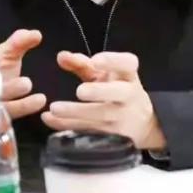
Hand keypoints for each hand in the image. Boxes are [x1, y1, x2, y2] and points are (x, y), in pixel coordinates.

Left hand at [41, 51, 165, 150]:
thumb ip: (83, 64)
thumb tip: (61, 56)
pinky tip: (50, 119)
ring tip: (54, 108)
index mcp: (128, 75)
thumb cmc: (117, 90)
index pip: (127, 64)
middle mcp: (129, 95)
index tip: (95, 61)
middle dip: (98, 91)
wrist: (143, 124)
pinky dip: (67, 125)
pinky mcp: (112, 136)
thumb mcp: (106, 75)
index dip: (112, 61)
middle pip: (117, 92)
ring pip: (100, 115)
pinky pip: (88, 131)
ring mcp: (121, 117)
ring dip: (75, 112)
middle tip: (79, 90)